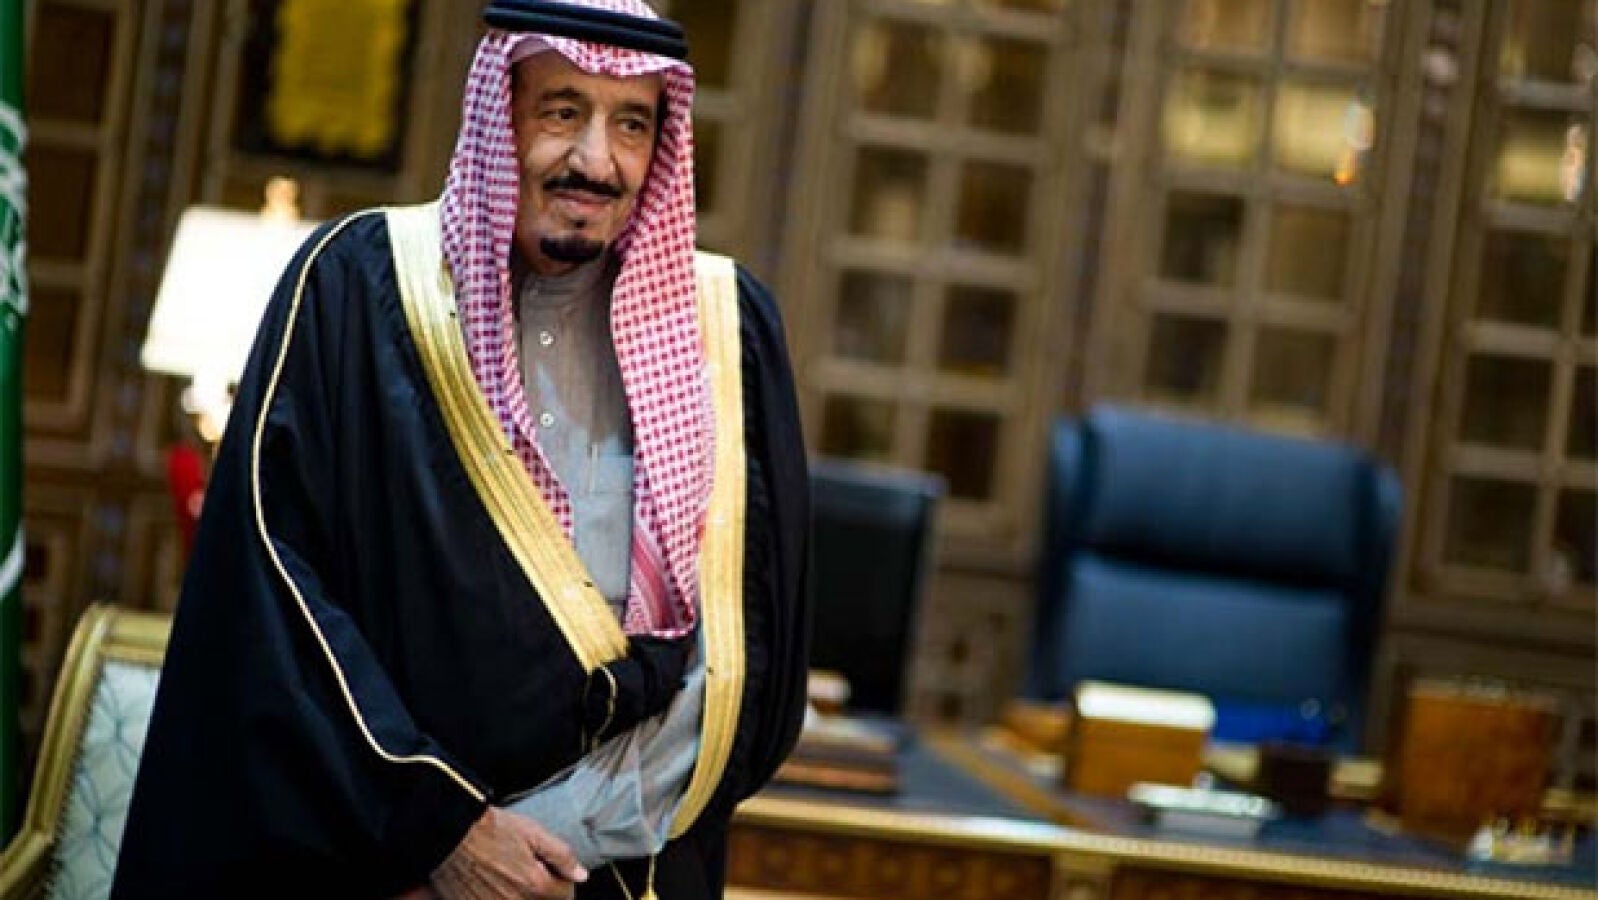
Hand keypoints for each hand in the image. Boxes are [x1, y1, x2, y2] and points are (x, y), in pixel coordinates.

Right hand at [432, 808, 588, 899]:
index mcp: (534, 885)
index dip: (563, 880)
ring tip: (513, 877)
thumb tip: (581, 875)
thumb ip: (561, 856)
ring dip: (523, 895)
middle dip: (544, 891)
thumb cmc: (489, 828)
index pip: (565, 895)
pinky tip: (496, 883)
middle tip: (532, 872)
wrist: (449, 833)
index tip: (555, 870)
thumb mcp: (532, 833)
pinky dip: (501, 896)